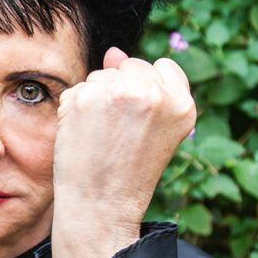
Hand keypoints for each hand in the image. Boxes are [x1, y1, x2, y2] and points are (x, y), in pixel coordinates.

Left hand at [52, 46, 196, 222]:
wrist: (102, 206)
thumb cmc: (128, 172)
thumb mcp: (154, 129)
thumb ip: (144, 86)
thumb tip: (114, 51)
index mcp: (182, 104)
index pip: (163, 68)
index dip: (147, 92)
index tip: (140, 123)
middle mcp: (155, 94)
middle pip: (131, 66)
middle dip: (121, 92)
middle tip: (119, 134)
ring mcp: (119, 93)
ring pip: (101, 75)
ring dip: (97, 99)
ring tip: (102, 136)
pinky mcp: (86, 97)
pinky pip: (78, 88)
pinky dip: (75, 109)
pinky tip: (83, 134)